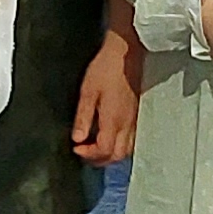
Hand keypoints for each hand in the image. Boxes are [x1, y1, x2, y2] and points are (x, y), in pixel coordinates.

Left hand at [72, 29, 143, 162]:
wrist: (127, 53)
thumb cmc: (106, 69)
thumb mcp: (88, 91)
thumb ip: (83, 117)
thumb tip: (77, 139)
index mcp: (113, 120)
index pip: (104, 150)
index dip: (88, 154)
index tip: (76, 147)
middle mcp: (127, 124)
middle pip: (117, 156)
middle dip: (99, 160)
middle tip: (84, 152)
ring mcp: (134, 120)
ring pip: (127, 150)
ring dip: (110, 155)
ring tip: (95, 147)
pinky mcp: (136, 114)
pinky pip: (131, 140)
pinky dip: (119, 146)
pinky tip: (109, 137)